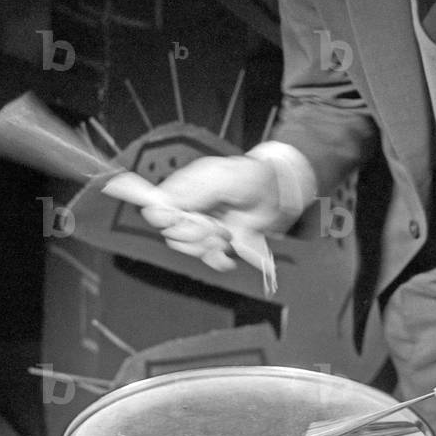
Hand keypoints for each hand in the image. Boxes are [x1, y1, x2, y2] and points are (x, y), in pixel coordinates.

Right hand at [140, 156, 282, 272]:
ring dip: (209, 245)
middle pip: (172, 234)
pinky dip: (219, 259)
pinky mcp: (218, 242)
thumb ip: (193, 189)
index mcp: (185, 190)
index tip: (183, 220)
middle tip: (216, 225)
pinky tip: (229, 250)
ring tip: (227, 234)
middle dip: (195, 234)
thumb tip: (163, 201)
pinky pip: (209, 259)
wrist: (278, 193)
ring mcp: (203, 227)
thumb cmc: (253, 177)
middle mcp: (191, 209)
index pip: (156, 210)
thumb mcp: (223, 176)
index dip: (166, 219)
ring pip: (189, 248)